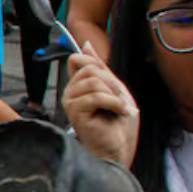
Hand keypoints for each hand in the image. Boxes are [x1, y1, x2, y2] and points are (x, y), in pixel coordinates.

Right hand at [61, 42, 139, 166]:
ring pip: (93, 81)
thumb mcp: (115, 88)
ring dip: (114, 95)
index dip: (96, 64)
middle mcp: (71, 91)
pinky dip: (113, 102)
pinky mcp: (74, 112)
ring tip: (121, 108)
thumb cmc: (118, 124)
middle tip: (122, 100)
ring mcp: (70, 101)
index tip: (112, 83)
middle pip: (89, 69)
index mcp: (79, 85)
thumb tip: (86, 44)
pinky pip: (95, 96)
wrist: (120, 147)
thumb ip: (100, 68)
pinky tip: (119, 112)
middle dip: (112, 83)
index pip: (78, 60)